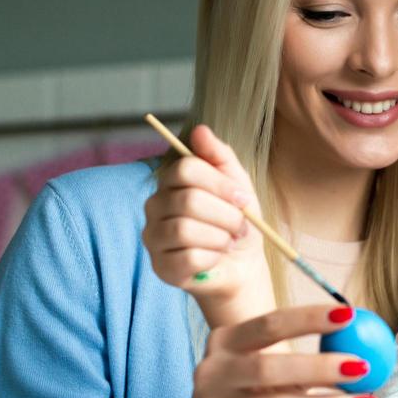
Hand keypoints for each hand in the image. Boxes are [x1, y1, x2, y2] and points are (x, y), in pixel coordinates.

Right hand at [142, 124, 270, 325]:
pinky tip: (216, 258)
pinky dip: (212, 258)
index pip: (186, 168)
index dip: (220, 183)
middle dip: (226, 215)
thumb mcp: (237, 183)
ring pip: (185, 230)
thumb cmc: (237, 221)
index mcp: (171, 182)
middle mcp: (155, 206)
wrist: (243, 263)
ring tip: (229, 241)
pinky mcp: (160, 267)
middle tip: (240, 225)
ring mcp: (153, 237)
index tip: (242, 198)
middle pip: (188, 200)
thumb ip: (219, 156)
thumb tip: (200, 130)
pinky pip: (187, 258)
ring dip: (220, 237)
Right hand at [152, 305, 376, 397]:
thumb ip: (293, 353)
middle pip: (271, 365)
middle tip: (363, 364)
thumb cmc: (243, 396)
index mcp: (224, 342)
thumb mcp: (256, 368)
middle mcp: (213, 372)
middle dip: (321, 364)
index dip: (309, 317)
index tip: (349, 314)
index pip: (270, 323)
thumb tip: (356, 335)